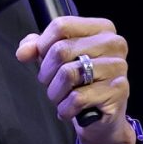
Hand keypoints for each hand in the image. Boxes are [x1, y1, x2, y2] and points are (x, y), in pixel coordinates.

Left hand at [16, 16, 136, 143]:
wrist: (101, 117)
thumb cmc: (79, 82)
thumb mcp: (56, 59)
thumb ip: (37, 47)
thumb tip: (23, 52)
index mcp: (100, 27)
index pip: (61, 25)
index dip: (42, 45)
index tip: (41, 58)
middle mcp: (113, 43)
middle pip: (61, 50)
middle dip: (46, 72)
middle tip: (50, 83)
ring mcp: (118, 66)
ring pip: (68, 74)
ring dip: (55, 92)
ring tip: (60, 97)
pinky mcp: (118, 91)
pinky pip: (78, 98)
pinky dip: (65, 108)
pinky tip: (70, 109)